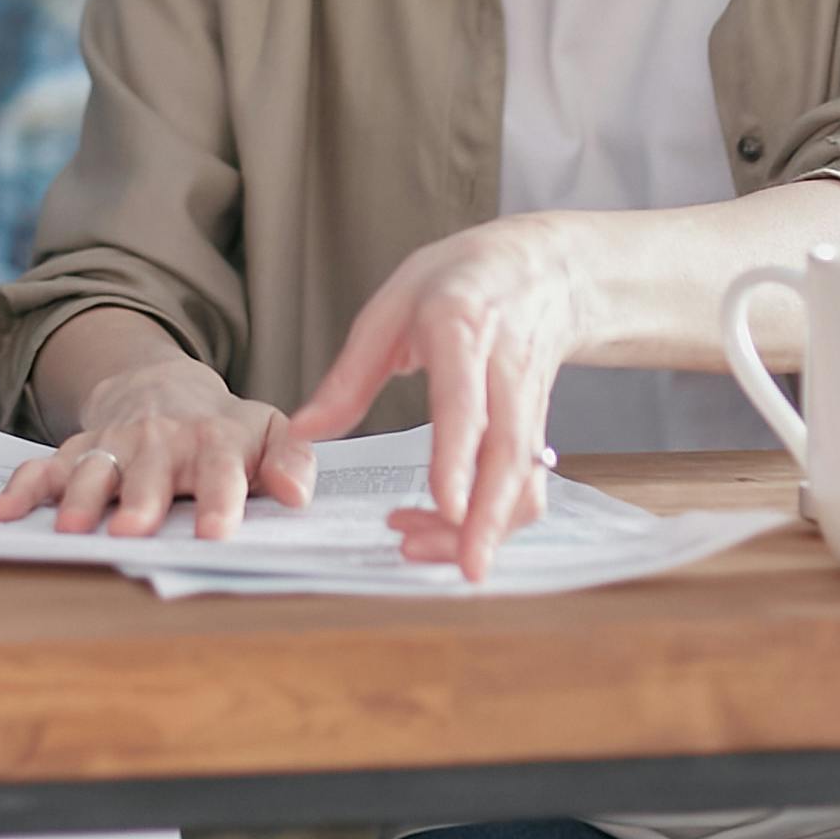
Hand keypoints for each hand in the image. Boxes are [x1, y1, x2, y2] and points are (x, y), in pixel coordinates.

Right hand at [0, 353, 313, 539]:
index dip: (221, 499)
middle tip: (132, 532)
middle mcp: (160, 441)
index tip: (217, 533)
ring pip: (93, 467)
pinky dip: (21, 488)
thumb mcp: (270, 431)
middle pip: (149, 471)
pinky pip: (44, 467)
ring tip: (71, 528)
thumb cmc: (225, 428)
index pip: (221, 469)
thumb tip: (297, 495)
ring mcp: (114, 444)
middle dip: (140, 501)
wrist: (165, 389)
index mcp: (214, 440)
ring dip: (81, 495)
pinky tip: (2, 512)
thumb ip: (293, 460)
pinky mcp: (78, 451)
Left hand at [289, 213, 585, 580]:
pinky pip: (529, 482)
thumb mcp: (390, 307)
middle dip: (491, 519)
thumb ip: (348, 376)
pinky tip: (449, 530)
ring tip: (425, 551)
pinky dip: (496, 518)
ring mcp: (530, 400)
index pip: (466, 402)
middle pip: (509, 454)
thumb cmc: (454, 282)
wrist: (540, 268)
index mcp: (462, 329)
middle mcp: (505, 369)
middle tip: (465, 570)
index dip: (459, 456)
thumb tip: (299, 432)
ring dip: (490, 527)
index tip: (449, 507)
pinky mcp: (539, 426)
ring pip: (526, 477)